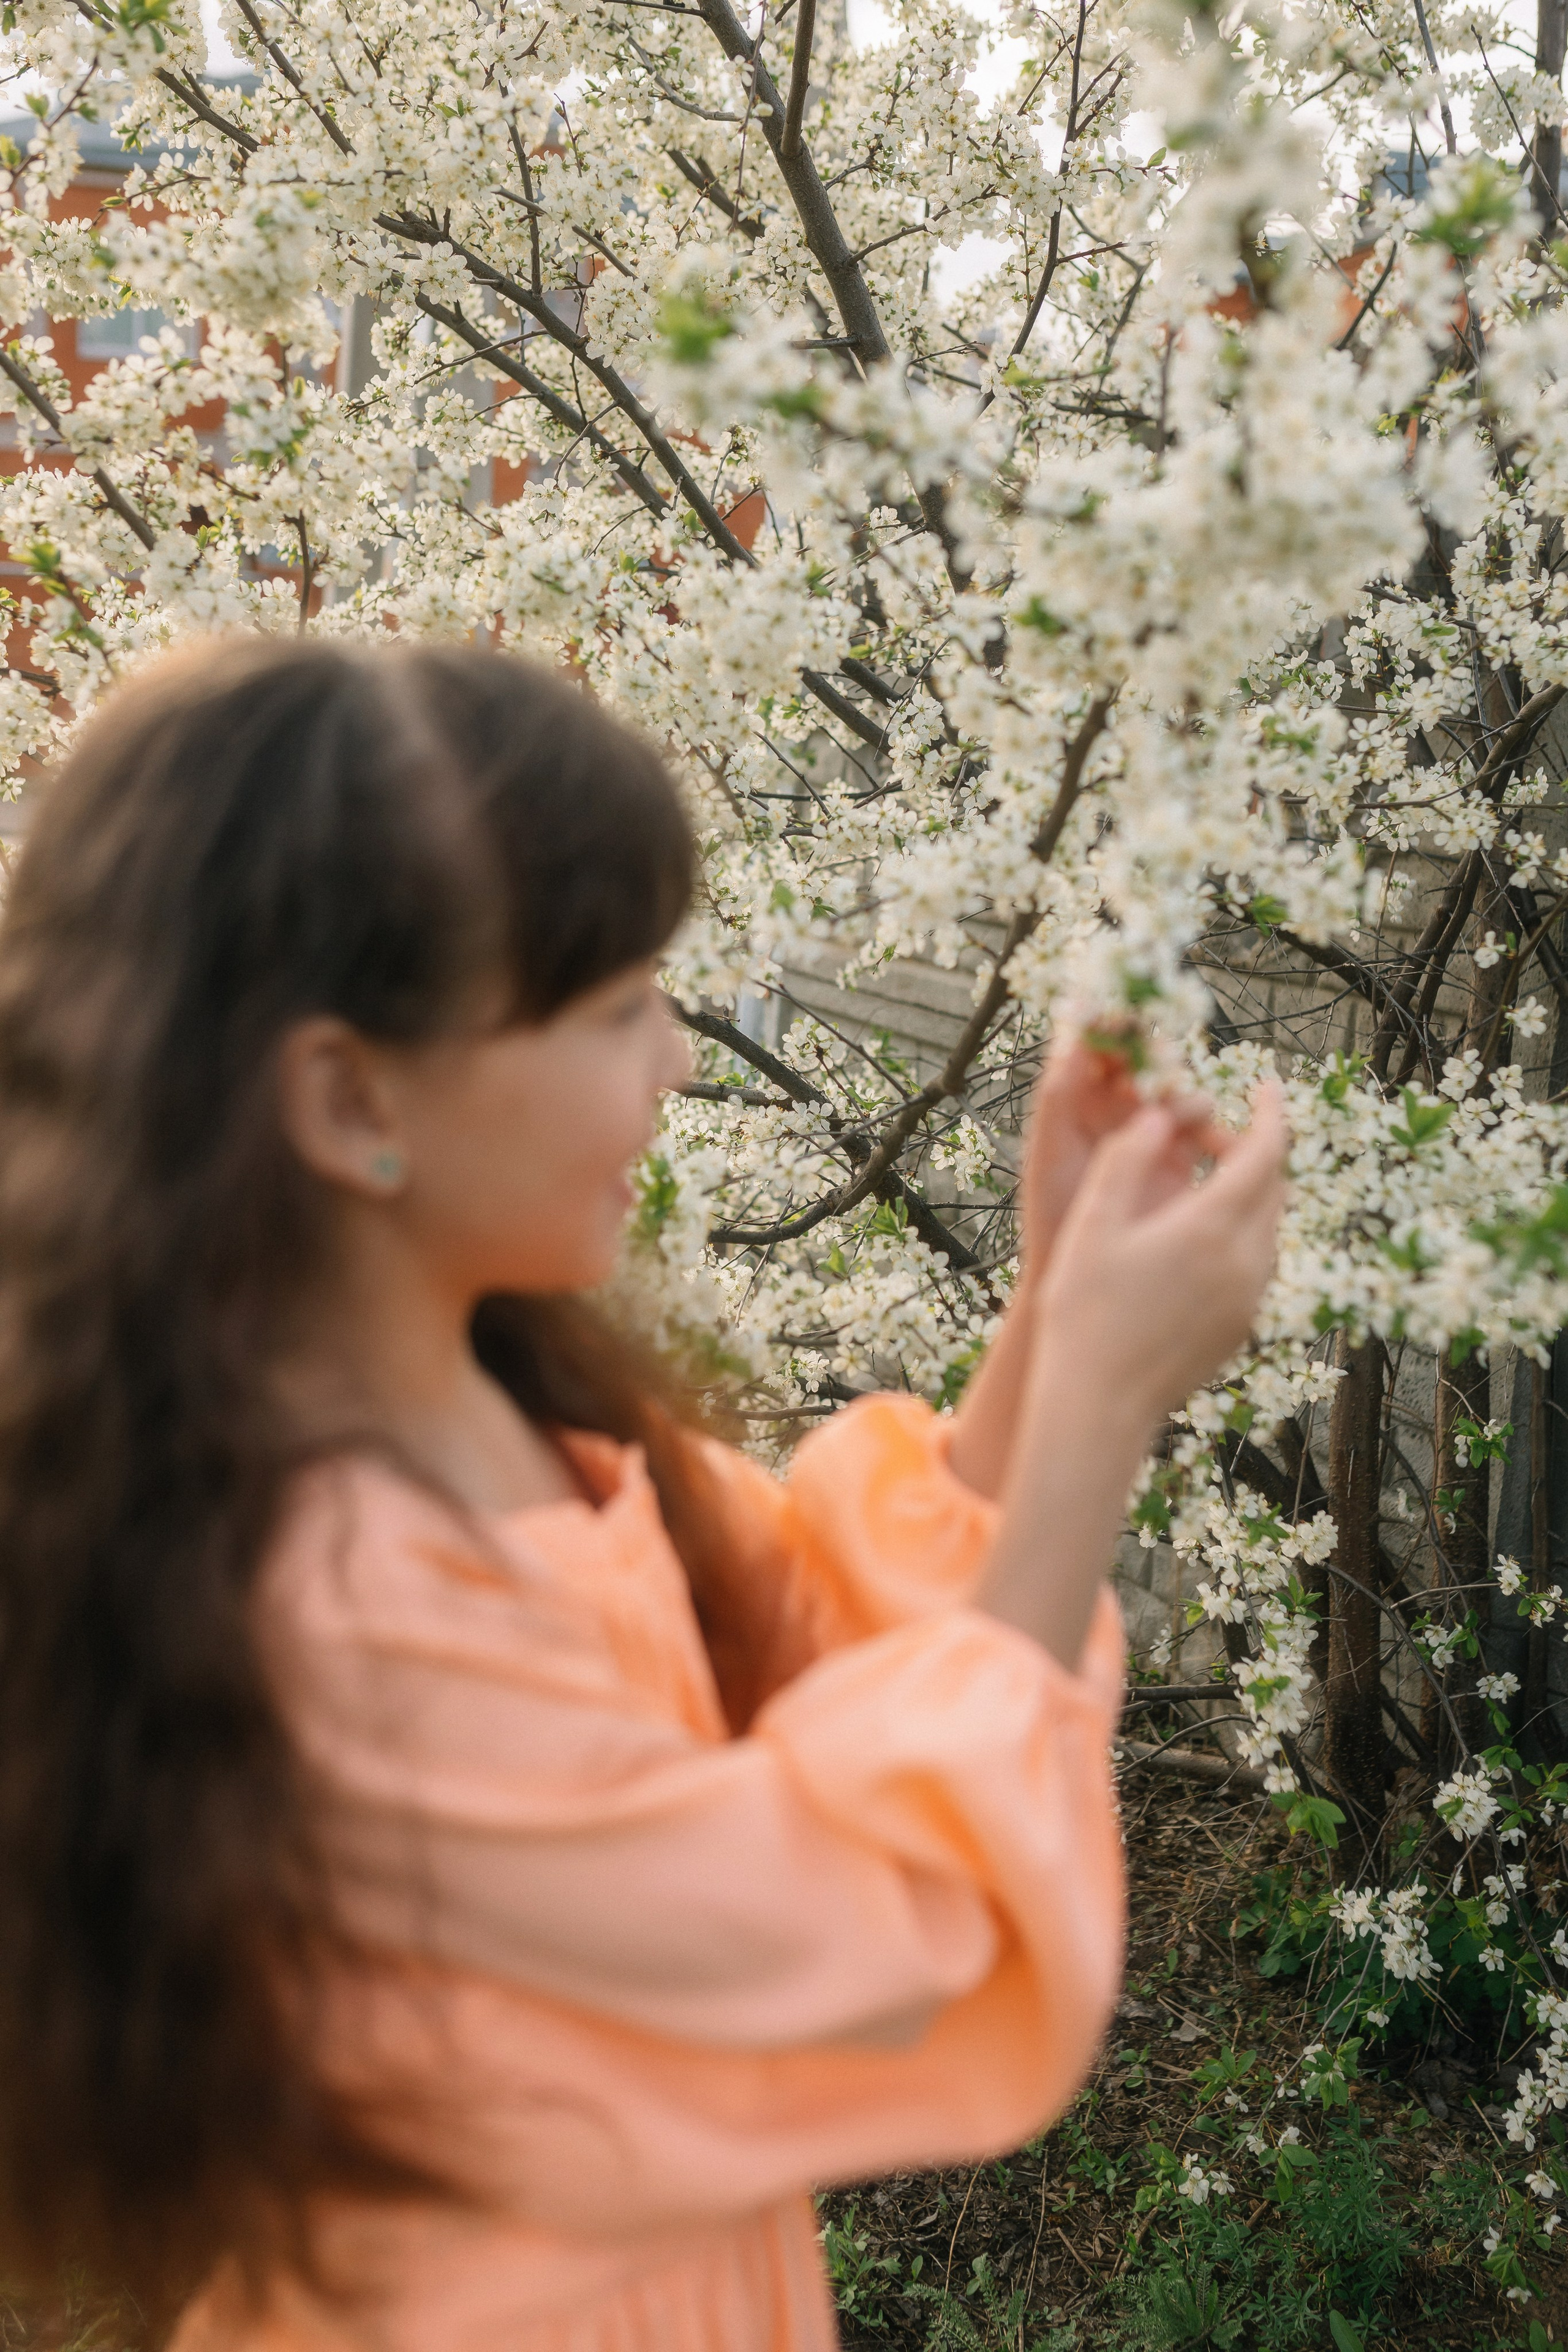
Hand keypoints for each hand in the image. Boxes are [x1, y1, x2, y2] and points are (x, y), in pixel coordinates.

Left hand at [1019, 1036, 1222, 1285]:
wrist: (1081, 1278)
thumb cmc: (1053, 1216)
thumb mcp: (1050, 1154)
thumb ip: (1058, 1098)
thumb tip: (1071, 1038)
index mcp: (1077, 1101)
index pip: (1098, 1048)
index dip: (1111, 1026)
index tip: (1124, 1012)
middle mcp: (1116, 1110)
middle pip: (1145, 1064)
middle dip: (1156, 1059)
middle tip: (1162, 1064)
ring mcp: (1151, 1132)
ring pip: (1178, 1094)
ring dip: (1183, 1097)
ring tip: (1182, 1114)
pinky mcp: (1182, 1159)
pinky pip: (1206, 1131)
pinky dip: (1213, 1129)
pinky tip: (1214, 1140)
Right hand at [1032, 1083, 1288, 1427]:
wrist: (1097, 1406)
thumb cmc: (1083, 1311)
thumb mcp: (1092, 1224)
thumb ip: (1126, 1159)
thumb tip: (1158, 1116)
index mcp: (1212, 1230)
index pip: (1267, 1154)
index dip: (1271, 1113)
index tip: (1264, 1086)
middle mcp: (1246, 1264)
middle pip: (1274, 1189)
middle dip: (1251, 1152)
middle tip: (1204, 1139)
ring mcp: (1249, 1301)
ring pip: (1268, 1228)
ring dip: (1245, 1196)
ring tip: (1195, 1187)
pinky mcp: (1241, 1328)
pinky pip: (1256, 1265)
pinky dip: (1238, 1236)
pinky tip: (1191, 1241)